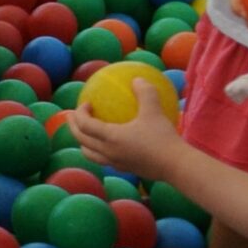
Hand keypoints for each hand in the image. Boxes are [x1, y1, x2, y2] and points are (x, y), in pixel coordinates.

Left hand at [70, 80, 187, 179]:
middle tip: (72, 116)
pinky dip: (99, 150)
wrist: (175, 166)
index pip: (84, 125)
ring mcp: (115, 163)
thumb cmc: (163, 138)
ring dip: (84, 142)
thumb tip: (137, 78)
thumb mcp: (154, 111)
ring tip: (86, 133)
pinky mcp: (125, 169)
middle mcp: (107, 152)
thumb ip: (145, 92)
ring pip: (90, 154)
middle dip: (73, 127)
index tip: (85, 103)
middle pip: (81, 140)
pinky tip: (111, 143)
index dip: (79, 113)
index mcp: (110, 137)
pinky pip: (104, 160)